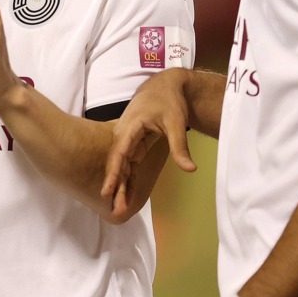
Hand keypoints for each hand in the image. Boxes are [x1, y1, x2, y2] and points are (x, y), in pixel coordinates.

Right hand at [101, 68, 196, 215]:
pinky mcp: (133, 145)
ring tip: (119, 209)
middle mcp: (123, 135)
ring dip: (120, 186)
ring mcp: (127, 141)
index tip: (107, 190)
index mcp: (130, 126)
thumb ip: (180, 146)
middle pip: (117, 163)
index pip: (120, 153)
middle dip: (115, 186)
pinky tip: (125, 196)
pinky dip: (126, 180)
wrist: (164, 87)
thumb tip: (190, 169)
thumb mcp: (176, 122)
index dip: (113, 172)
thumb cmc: (168, 102)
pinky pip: (127, 165)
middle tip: (116, 209)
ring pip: (121, 167)